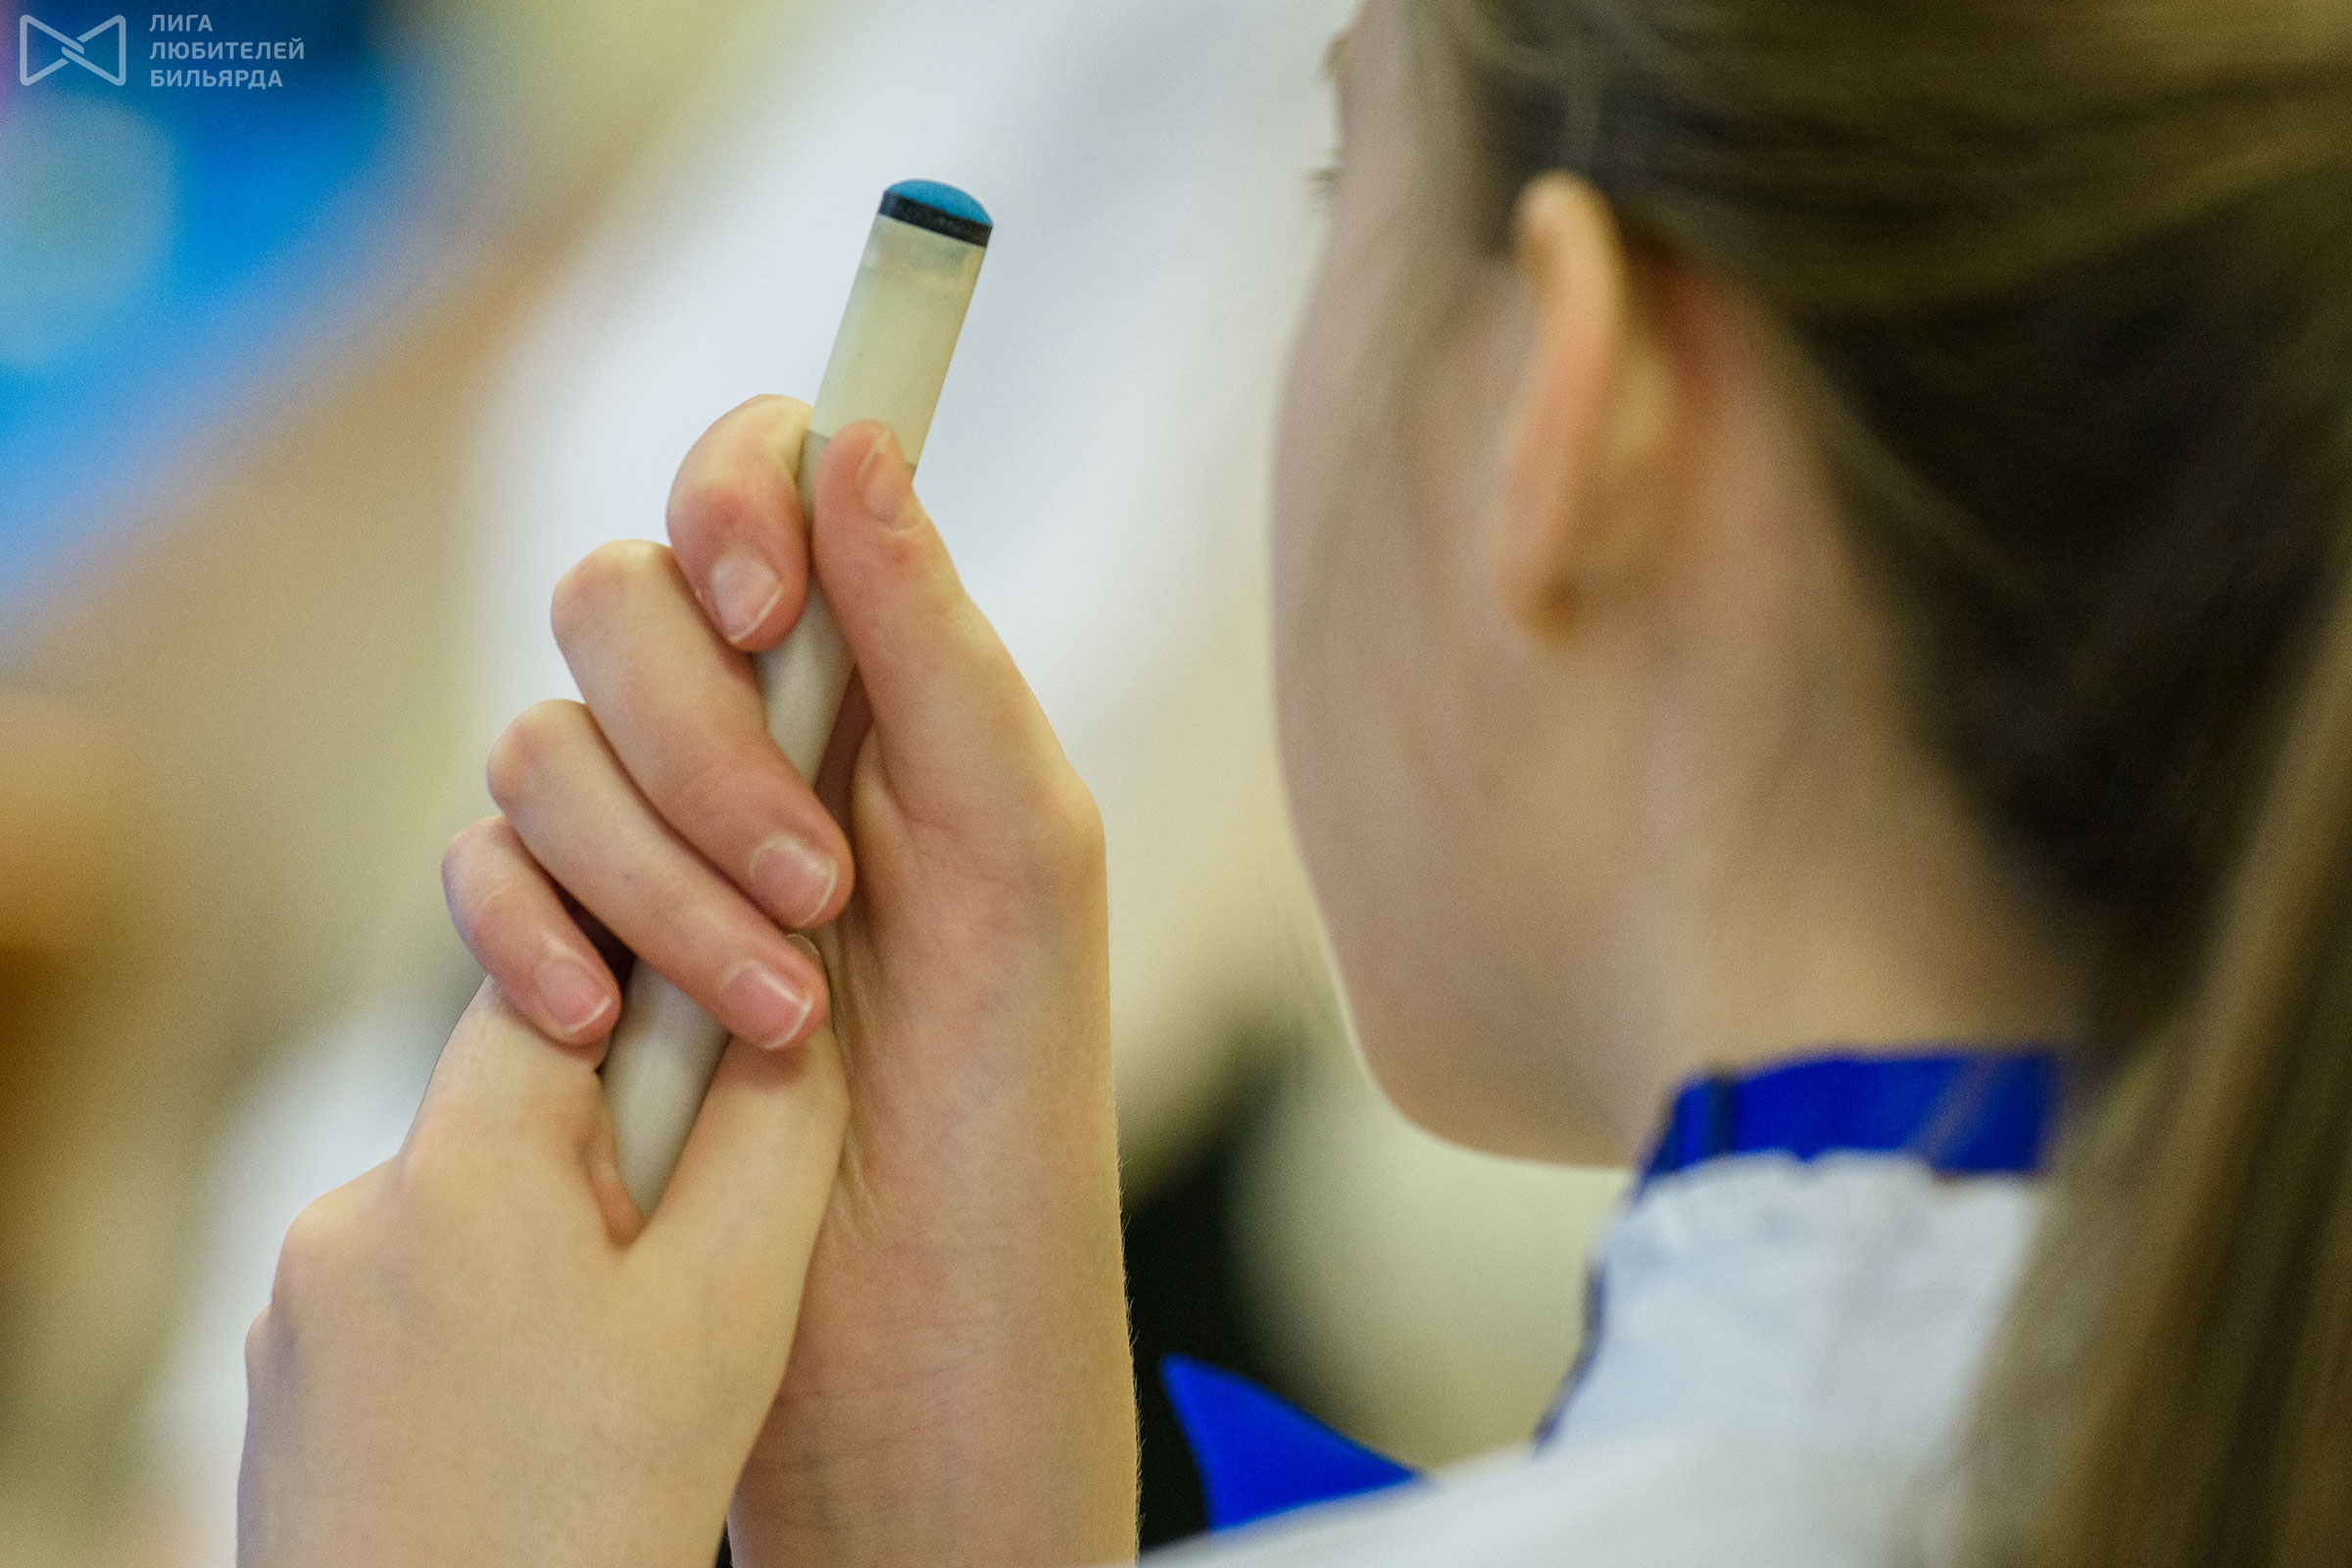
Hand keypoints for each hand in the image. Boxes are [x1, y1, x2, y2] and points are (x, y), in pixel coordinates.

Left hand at [238, 977, 848, 1566]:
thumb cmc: (595, 1514)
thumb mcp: (730, 1310)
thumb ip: (774, 1123)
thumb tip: (788, 1003)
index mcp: (453, 1166)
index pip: (562, 979)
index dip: (662, 986)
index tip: (735, 1036)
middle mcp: (346, 1212)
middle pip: (518, 1098)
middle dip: (619, 1154)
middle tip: (684, 1277)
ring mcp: (299, 1303)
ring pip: (472, 1203)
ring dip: (557, 1247)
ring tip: (614, 1378)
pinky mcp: (289, 1380)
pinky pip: (415, 1291)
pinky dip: (489, 1321)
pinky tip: (539, 1423)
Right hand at [441, 395, 1137, 1564]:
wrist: (922, 1323)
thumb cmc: (1007, 1095)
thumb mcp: (1021, 861)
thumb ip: (937, 647)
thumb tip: (858, 433)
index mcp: (881, 688)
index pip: (766, 486)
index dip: (732, 496)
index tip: (761, 606)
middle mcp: (757, 738)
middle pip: (616, 604)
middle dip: (695, 742)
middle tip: (811, 882)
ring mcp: (648, 843)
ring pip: (538, 744)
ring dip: (646, 871)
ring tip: (773, 1009)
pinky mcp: (565, 948)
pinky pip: (477, 872)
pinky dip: (527, 935)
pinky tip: (600, 1022)